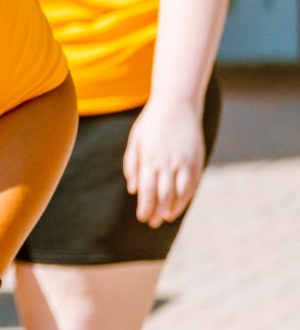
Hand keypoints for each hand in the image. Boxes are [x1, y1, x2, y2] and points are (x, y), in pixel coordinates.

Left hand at [123, 98, 207, 226]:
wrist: (177, 106)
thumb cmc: (151, 124)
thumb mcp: (135, 141)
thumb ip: (132, 165)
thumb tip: (133, 189)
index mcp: (149, 159)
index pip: (146, 191)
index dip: (145, 207)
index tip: (143, 218)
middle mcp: (167, 164)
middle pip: (163, 196)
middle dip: (157, 211)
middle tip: (152, 222)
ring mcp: (184, 163)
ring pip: (180, 193)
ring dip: (173, 208)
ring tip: (165, 218)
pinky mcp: (197, 160)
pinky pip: (192, 184)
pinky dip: (187, 197)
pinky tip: (180, 204)